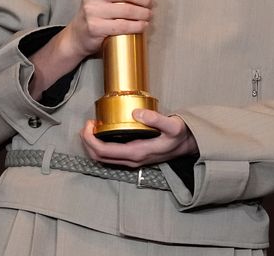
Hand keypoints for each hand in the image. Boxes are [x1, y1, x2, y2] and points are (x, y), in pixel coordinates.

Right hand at [27, 0, 154, 98]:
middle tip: (150, 4)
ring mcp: (91, 10)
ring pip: (128, 9)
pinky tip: (143, 25)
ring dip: (144, 13)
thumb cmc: (95, 12)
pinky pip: (123, 25)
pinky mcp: (95, 27)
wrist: (78, 34)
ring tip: (148, 15)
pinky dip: (137, 26)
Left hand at [80, 109, 197, 167]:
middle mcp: (131, 160)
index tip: (89, 123)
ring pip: (102, 158)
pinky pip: (109, 156)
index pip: (103, 151)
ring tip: (91, 127)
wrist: (187, 145)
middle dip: (86, 141)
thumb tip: (136, 113)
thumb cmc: (179, 136)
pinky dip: (99, 145)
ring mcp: (131, 160)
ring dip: (92, 144)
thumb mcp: (172, 126)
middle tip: (87, 123)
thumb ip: (156, 119)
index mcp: (136, 152)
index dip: (90, 139)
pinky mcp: (132, 157)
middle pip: (98, 157)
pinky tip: (101, 132)